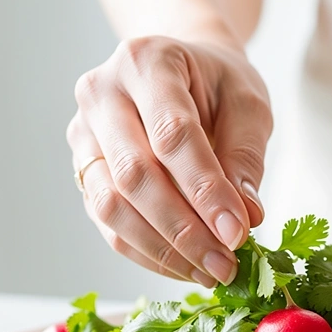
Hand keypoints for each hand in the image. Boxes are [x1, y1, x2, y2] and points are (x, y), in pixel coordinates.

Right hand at [68, 35, 271, 286]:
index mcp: (146, 61)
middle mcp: (101, 94)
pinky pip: (108, 224)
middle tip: (226, 264)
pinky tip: (187, 266)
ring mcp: (83, 134)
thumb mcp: (248, 105)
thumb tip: (244, 219)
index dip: (205, 189)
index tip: (238, 232)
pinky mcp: (83, 171)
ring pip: (111, 206)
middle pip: (133, 174)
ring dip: (162, 249)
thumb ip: (245, 158)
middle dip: (183, 229)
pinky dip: (148, 253)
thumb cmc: (218, 84)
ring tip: (210, 271)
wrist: (185, 72)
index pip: (171, 134)